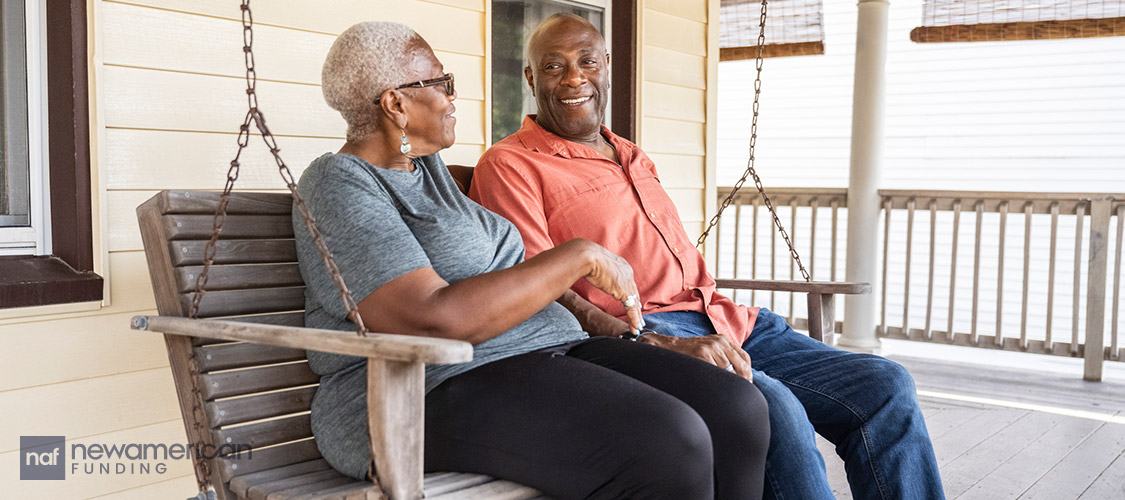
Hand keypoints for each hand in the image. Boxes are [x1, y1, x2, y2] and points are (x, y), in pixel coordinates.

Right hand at [580, 242, 642, 331]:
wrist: (589, 256)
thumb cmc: (588, 257)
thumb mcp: (599, 264)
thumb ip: (603, 272)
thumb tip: (599, 275)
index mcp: (623, 267)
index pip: (630, 285)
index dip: (632, 296)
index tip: (635, 304)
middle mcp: (628, 274)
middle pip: (634, 295)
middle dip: (637, 308)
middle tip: (640, 319)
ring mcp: (627, 283)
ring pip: (634, 304)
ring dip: (636, 317)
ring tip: (638, 327)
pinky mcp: (623, 291)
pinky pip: (631, 309)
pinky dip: (633, 319)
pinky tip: (635, 327)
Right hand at [638, 333, 752, 380]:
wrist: (667, 348)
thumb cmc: (688, 352)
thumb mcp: (709, 348)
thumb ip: (724, 355)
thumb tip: (741, 374)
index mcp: (723, 339)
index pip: (744, 356)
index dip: (748, 371)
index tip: (748, 381)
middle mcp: (719, 342)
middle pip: (740, 364)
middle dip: (743, 378)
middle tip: (742, 389)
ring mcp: (711, 348)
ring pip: (728, 370)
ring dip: (727, 380)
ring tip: (720, 385)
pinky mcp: (703, 354)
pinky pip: (716, 372)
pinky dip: (716, 380)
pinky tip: (711, 382)